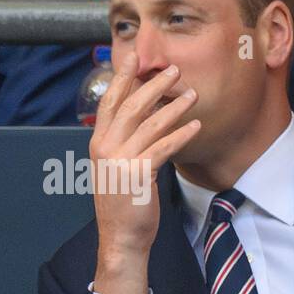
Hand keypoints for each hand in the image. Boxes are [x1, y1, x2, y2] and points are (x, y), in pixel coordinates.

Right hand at [90, 52, 199, 293]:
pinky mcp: (140, 174)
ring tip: (192, 94)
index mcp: (98, 143)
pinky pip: (164, 147)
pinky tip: (195, 125)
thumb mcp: (115, 167)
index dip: (121, 77)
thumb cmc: (122, 203)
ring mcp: (121, 160)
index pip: (110, 102)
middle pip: (132, 106)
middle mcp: (106, 148)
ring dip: (175, 106)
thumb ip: (123, 141)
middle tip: (174, 69)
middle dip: (154, 84)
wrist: (120, 236)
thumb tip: (144, 115)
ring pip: (151, 123)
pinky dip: (181, 134)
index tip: (132, 57)